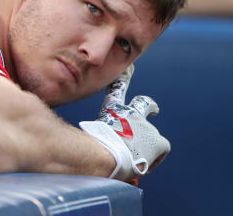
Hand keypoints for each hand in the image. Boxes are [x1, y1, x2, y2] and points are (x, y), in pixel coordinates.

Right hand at [79, 64, 169, 180]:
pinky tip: (145, 165)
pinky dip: (155, 157)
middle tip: (154, 110)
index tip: (130, 67)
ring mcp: (147, 127)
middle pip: (144, 104)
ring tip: (135, 160)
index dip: (124, 77)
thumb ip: (85, 134)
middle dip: (149, 106)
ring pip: (151, 136)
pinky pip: (161, 149)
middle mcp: (131, 114)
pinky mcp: (158, 142)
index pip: (117, 88)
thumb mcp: (84, 134)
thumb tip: (71, 143)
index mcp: (112, 110)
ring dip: (145, 146)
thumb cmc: (90, 149)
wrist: (106, 156)